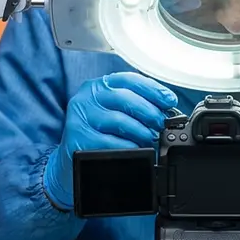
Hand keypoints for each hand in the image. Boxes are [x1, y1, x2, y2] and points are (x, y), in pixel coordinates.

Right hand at [43, 72, 177, 208]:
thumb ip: (134, 105)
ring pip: (119, 120)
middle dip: (149, 111)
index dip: (152, 89)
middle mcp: (86, 99)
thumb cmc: (97, 133)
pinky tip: (137, 149)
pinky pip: (111, 142)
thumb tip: (165, 109)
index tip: (169, 100)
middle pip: (125, 98)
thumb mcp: (111, 111)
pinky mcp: (78, 140)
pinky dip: (129, 147)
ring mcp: (80, 119)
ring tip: (150, 138)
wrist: (71, 160)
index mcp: (97, 86)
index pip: (128, 79)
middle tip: (161, 123)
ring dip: (141, 131)